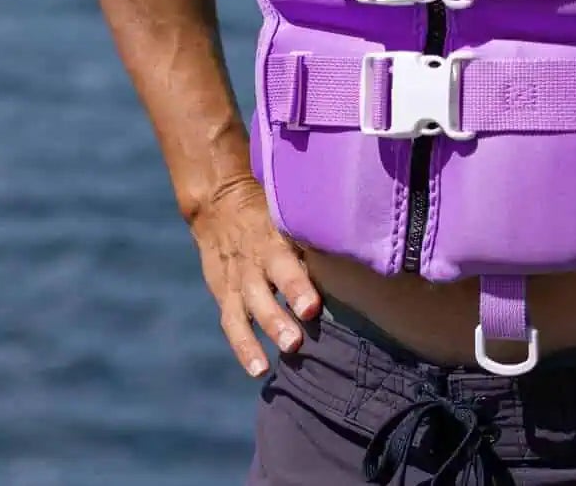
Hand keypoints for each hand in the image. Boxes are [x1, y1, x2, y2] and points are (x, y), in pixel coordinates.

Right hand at [188, 174, 320, 377]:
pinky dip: (244, 348)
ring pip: (246, 310)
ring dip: (262, 334)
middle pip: (266, 289)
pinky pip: (232, 323)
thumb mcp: (286, 215)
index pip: (285, 262)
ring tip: (276, 360)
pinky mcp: (224, 294)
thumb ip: (310, 237)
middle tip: (296, 340)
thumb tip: (355, 251)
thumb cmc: (270, 213)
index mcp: (273, 239)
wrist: (219, 205)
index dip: (297, 285)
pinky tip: (259, 370)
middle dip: (280, 316)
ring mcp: (237, 280)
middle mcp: (254, 261)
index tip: (312, 307)